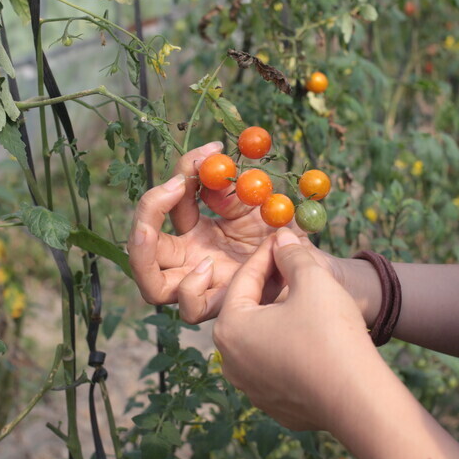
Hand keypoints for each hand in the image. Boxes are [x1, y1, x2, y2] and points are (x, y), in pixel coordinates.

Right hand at [128, 142, 338, 323]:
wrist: (317, 267)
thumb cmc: (288, 234)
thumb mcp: (260, 202)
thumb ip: (233, 187)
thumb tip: (209, 163)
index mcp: (197, 231)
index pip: (170, 201)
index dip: (185, 171)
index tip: (213, 151)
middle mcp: (192, 259)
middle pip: (142, 246)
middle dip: (147, 211)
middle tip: (174, 186)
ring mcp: (203, 285)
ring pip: (151, 286)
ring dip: (147, 253)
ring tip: (171, 232)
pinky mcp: (223, 307)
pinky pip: (190, 308)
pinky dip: (190, 288)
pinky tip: (209, 267)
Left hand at [213, 229, 381, 431]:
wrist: (360, 400)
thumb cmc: (331, 334)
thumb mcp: (313, 280)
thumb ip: (292, 255)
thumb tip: (282, 240)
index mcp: (231, 329)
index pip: (245, 280)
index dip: (267, 255)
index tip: (282, 239)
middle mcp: (231, 362)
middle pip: (248, 311)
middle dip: (270, 285)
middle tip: (291, 264)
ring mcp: (251, 389)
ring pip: (262, 340)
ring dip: (279, 317)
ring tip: (304, 298)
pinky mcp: (275, 406)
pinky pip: (278, 367)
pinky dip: (290, 348)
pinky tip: (313, 337)